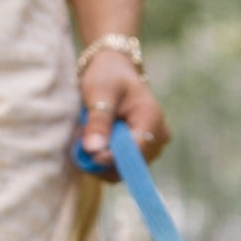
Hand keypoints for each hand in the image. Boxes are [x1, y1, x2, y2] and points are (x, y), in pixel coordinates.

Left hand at [78, 48, 169, 173]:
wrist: (115, 71)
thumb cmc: (108, 76)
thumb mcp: (99, 92)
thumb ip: (98, 121)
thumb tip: (94, 150)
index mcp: (151, 118)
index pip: (136, 151)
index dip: (113, 158)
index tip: (91, 155)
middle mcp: (158, 137)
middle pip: (131, 164)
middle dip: (104, 157)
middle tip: (81, 139)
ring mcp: (153, 146)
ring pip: (125, 169)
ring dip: (101, 159)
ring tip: (86, 136)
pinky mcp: (142, 152)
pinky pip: (122, 166)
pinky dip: (104, 158)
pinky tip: (94, 141)